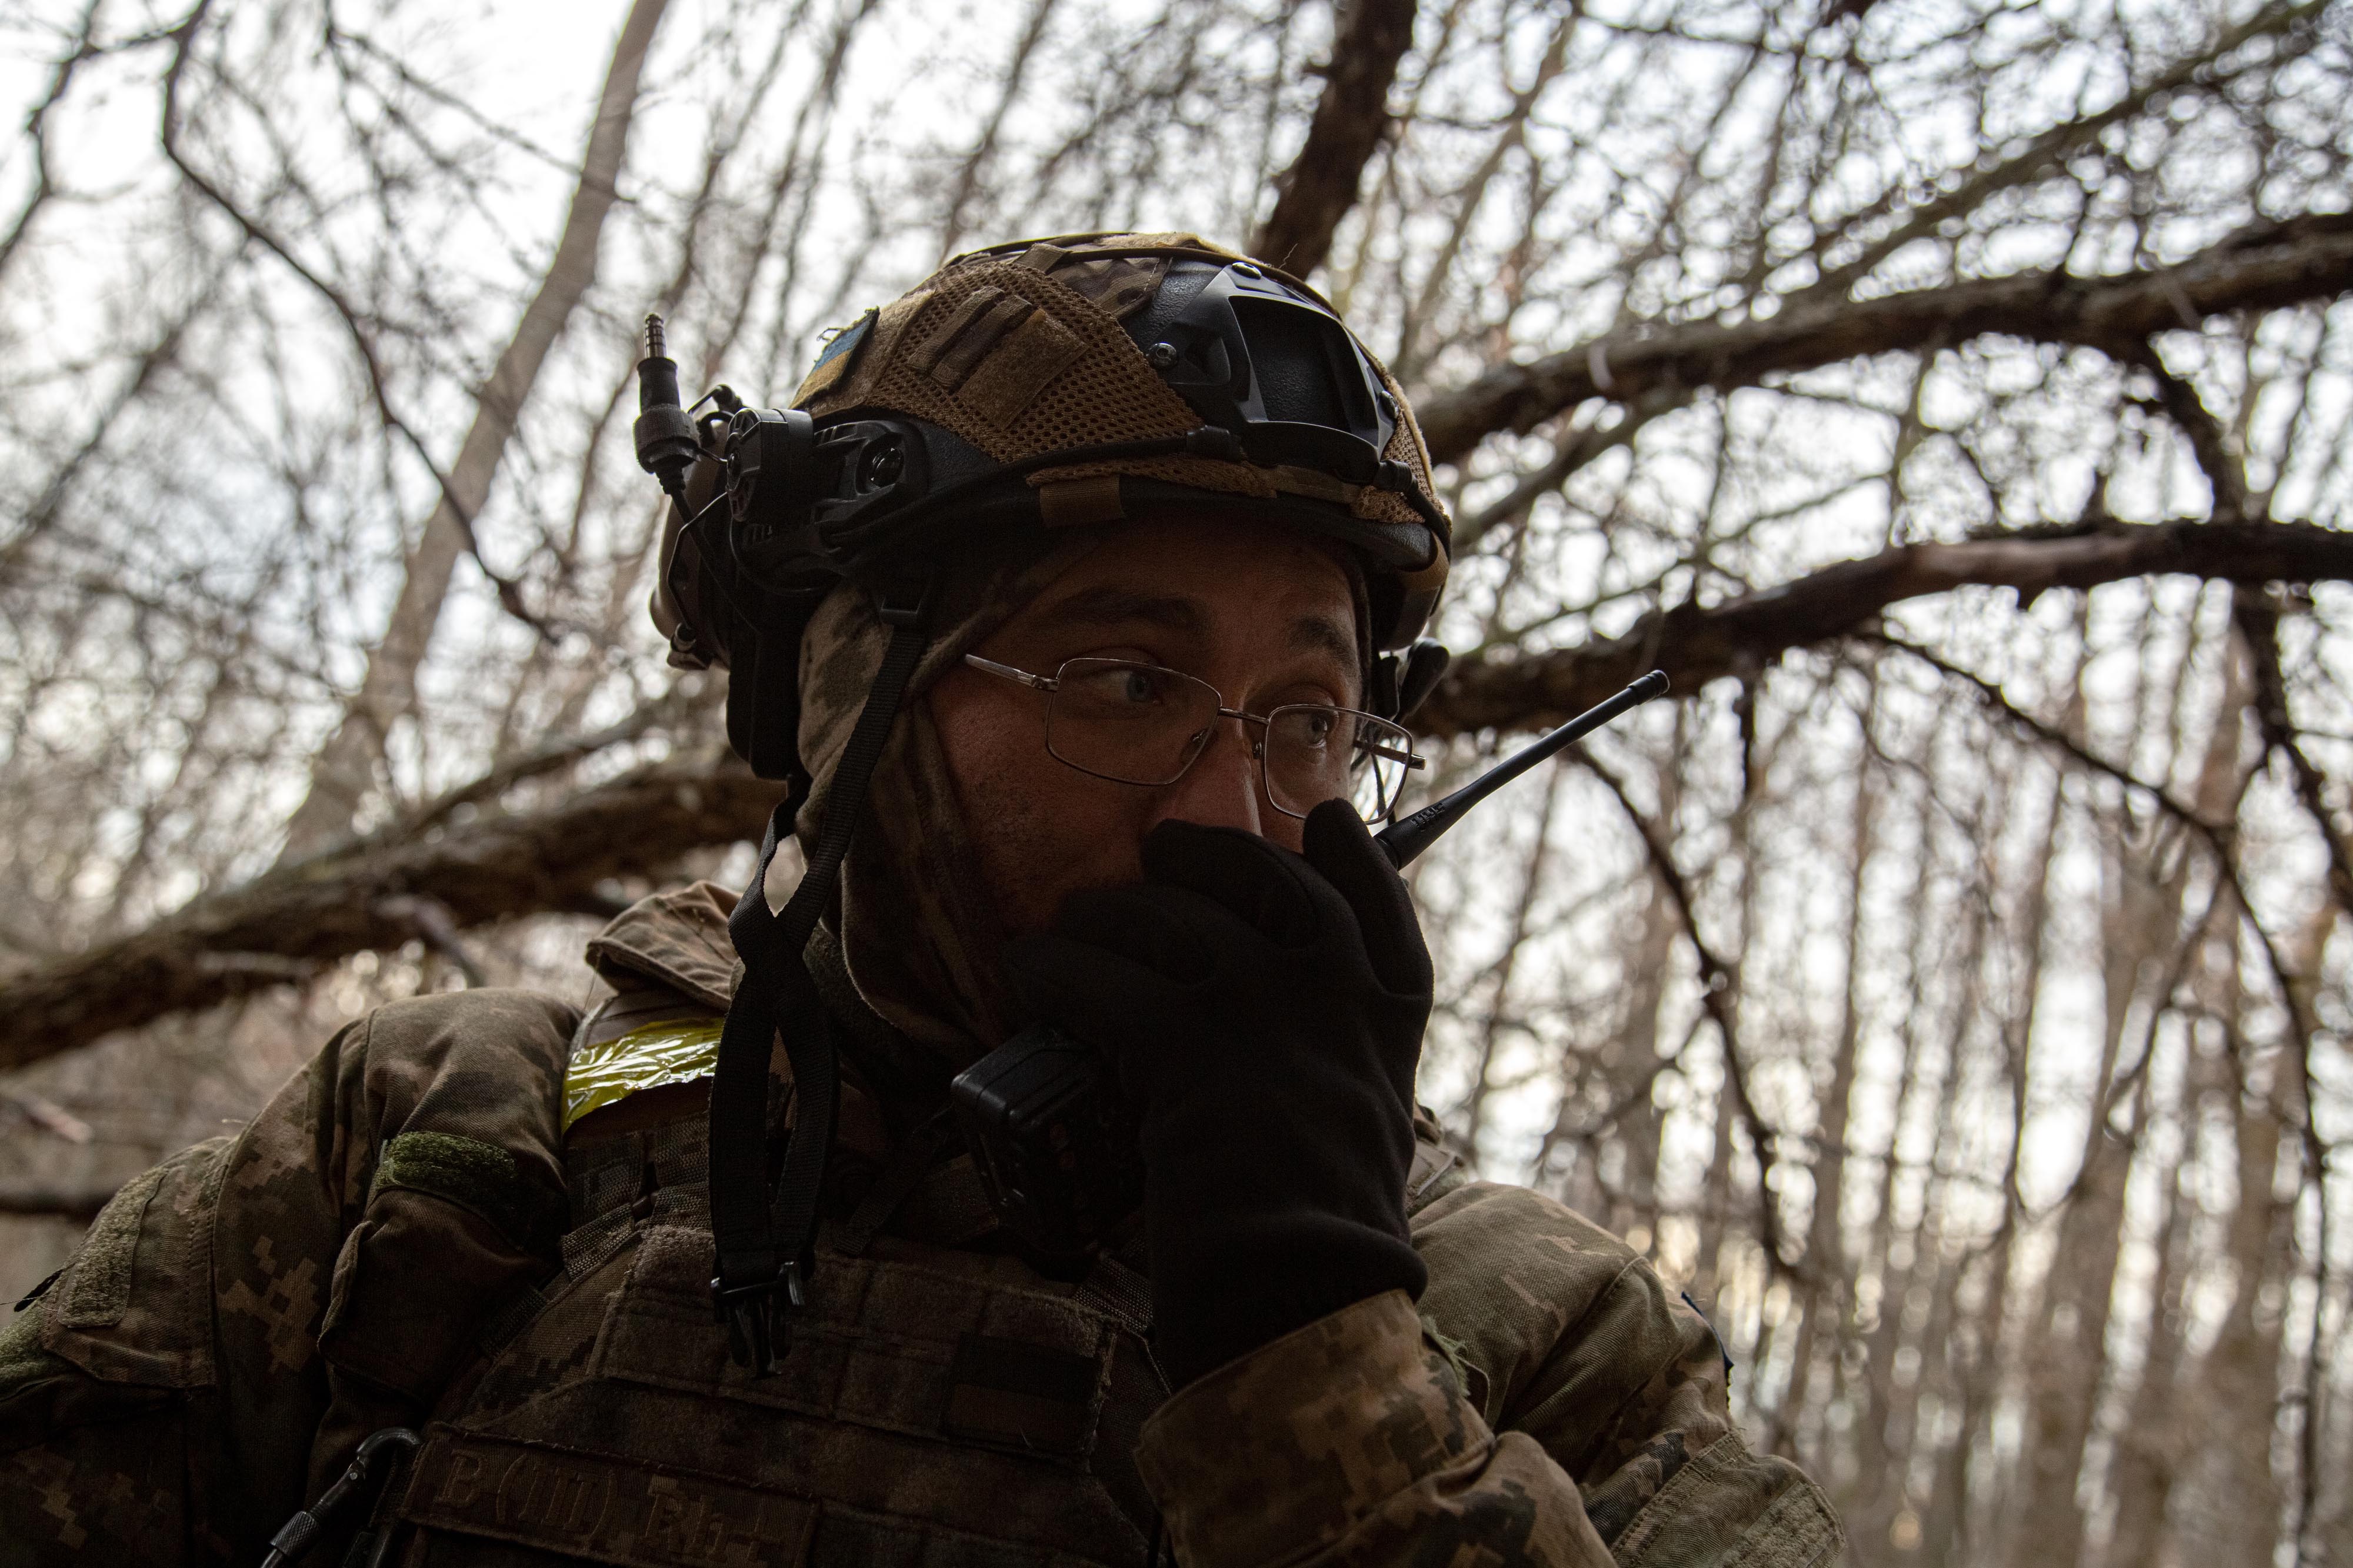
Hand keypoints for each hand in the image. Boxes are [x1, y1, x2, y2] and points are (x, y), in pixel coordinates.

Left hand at [1001, 800, 1431, 1386]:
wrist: (1308, 1289)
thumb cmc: (1330, 1236)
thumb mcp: (1366, 1125)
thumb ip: (1336, 1066)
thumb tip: (1283, 1053)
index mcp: (1392, 1014)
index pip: (1376, 902)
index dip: (1348, 851)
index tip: (1320, 817)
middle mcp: (1335, 987)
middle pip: (1263, 879)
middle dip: (1204, 856)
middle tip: (1160, 855)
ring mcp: (1263, 1001)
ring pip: (1168, 920)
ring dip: (1107, 913)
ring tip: (1068, 923)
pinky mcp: (1188, 1038)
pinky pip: (1100, 978)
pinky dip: (1052, 969)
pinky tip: (1026, 971)